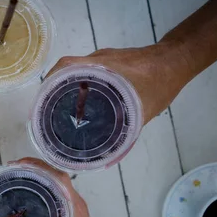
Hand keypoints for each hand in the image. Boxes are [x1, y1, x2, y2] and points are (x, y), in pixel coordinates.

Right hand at [7, 157, 104, 216]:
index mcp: (73, 206)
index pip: (59, 178)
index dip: (41, 167)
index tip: (21, 164)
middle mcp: (73, 200)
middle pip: (56, 174)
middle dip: (35, 166)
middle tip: (13, 167)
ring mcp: (72, 202)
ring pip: (55, 179)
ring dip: (38, 172)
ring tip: (17, 173)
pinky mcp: (69, 206)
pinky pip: (55, 187)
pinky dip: (42, 181)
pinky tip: (28, 186)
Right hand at [47, 42, 186, 124]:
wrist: (177, 60)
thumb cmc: (160, 83)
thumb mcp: (143, 112)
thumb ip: (126, 134)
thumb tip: (109, 159)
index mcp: (100, 67)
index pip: (64, 68)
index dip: (48, 84)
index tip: (40, 102)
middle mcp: (96, 59)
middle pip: (64, 69)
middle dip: (51, 88)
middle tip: (46, 110)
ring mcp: (103, 58)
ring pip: (75, 69)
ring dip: (64, 85)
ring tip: (60, 108)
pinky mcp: (110, 60)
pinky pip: (87, 70)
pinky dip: (79, 83)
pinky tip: (83, 100)